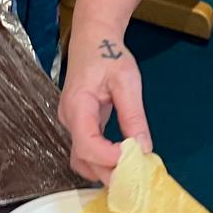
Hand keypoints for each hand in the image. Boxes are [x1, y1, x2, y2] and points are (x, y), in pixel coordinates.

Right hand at [57, 25, 149, 182]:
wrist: (94, 38)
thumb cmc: (108, 54)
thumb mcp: (127, 81)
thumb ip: (133, 115)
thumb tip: (143, 148)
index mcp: (77, 105)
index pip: (87, 144)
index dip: (109, 157)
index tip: (133, 157)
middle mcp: (68, 119)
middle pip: (83, 159)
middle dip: (109, 171)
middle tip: (137, 175)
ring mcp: (71, 123)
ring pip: (82, 160)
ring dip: (104, 170)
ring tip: (130, 170)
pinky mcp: (79, 124)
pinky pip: (87, 150)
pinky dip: (103, 160)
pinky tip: (122, 160)